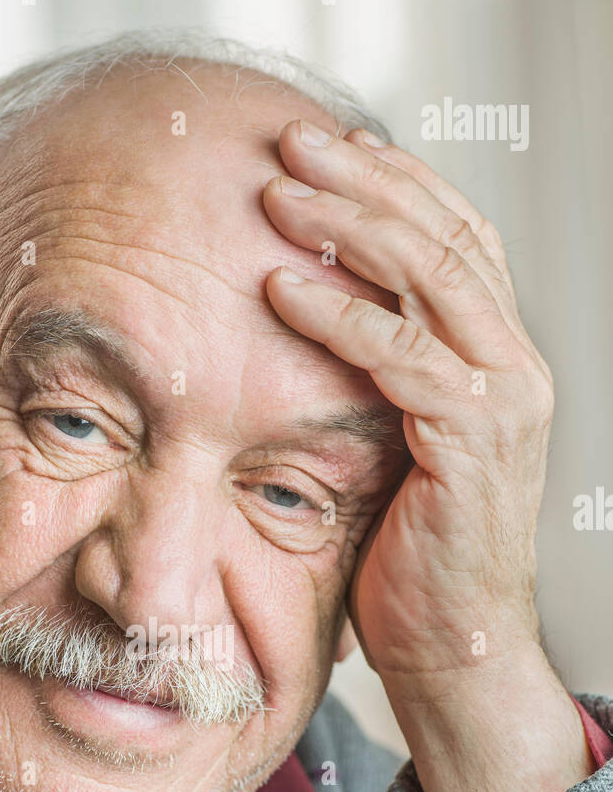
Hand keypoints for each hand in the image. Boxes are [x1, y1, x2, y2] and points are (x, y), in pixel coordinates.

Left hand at [261, 121, 591, 791]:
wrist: (453, 645)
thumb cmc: (410, 555)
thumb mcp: (393, 446)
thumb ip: (376, 380)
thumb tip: (305, 316)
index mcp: (497, 359)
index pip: (456, 242)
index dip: (396, 186)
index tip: (330, 150)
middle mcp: (513, 366)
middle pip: (446, 239)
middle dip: (366, 182)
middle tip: (292, 146)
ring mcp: (504, 399)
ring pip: (431, 280)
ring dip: (348, 227)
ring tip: (277, 192)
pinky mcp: (474, 440)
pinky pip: (404, 357)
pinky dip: (341, 317)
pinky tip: (284, 288)